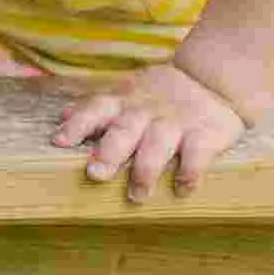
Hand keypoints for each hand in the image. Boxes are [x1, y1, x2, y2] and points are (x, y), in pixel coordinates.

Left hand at [51, 62, 245, 201]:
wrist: (213, 79)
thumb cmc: (160, 95)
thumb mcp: (129, 92)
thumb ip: (99, 107)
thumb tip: (62, 116)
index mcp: (125, 101)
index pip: (97, 108)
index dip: (78, 124)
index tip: (59, 141)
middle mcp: (147, 111)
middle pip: (125, 128)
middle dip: (110, 150)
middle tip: (95, 172)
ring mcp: (176, 122)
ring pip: (158, 143)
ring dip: (146, 169)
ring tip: (137, 195)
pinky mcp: (205, 134)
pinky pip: (198, 154)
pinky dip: (190, 172)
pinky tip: (182, 187)